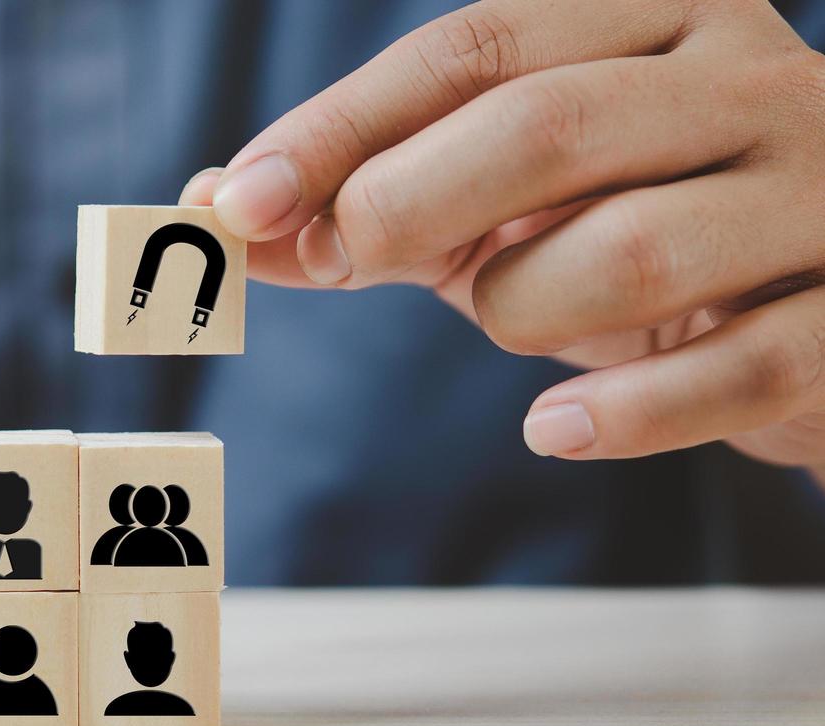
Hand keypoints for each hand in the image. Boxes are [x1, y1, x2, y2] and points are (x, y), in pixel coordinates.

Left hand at [182, 0, 824, 481]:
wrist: (815, 317)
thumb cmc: (635, 237)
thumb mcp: (497, 207)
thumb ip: (369, 203)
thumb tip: (215, 211)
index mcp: (657, 19)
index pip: (474, 47)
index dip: (341, 129)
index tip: (237, 200)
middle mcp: (752, 79)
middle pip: (543, 124)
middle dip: (404, 205)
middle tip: (335, 261)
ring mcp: (819, 193)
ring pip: (627, 252)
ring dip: (520, 313)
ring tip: (515, 324)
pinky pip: (733, 371)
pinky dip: (620, 415)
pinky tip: (556, 429)